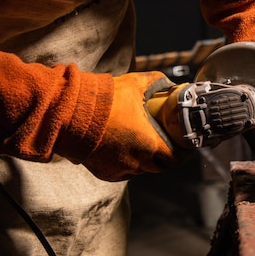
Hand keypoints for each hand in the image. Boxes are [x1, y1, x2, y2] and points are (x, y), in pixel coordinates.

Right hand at [71, 71, 192, 180]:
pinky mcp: (105, 172)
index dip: (182, 153)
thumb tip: (170, 83)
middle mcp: (137, 162)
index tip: (184, 146)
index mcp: (149, 145)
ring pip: (141, 169)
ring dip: (145, 160)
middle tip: (166, 145)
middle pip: (159, 166)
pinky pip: (123, 172)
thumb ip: (156, 82)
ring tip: (144, 145)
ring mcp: (120, 169)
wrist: (70, 112)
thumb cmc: (104, 99)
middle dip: (165, 157)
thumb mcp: (135, 84)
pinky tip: (126, 151)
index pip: (175, 158)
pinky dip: (128, 164)